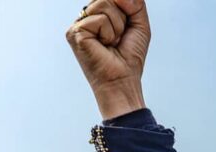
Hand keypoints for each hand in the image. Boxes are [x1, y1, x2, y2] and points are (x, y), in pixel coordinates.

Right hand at [66, 0, 150, 119]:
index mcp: (97, 15)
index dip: (125, 8)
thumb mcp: (139, 24)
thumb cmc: (129, 57)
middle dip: (122, 18)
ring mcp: (78, 24)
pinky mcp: (75, 32)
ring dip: (117, 26)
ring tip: (112, 42)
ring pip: (104, 4)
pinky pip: (100, 19)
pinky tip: (104, 46)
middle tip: (118, 38)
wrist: (122, 81)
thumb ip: (135, 3)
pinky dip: (109, 33)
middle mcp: (86, 18)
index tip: (125, 30)